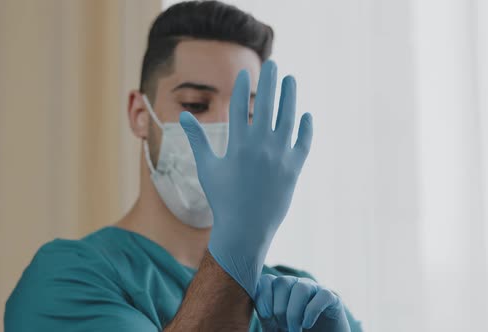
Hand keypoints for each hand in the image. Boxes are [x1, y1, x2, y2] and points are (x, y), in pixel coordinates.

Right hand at [179, 60, 312, 297]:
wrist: (246, 229)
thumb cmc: (222, 199)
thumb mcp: (207, 168)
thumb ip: (196, 140)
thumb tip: (182, 116)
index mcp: (238, 145)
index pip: (240, 107)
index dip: (242, 88)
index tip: (246, 73)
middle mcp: (261, 147)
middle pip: (267, 105)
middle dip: (270, 81)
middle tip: (273, 65)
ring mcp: (280, 157)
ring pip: (288, 119)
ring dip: (290, 97)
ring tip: (291, 80)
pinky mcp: (294, 169)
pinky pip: (303, 142)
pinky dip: (306, 128)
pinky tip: (305, 115)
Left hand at [255, 275, 350, 331]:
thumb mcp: (275, 328)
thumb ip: (265, 319)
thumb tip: (255, 318)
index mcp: (279, 290)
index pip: (266, 280)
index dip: (263, 296)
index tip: (265, 316)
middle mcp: (296, 285)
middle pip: (282, 282)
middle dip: (279, 308)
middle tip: (283, 327)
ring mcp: (315, 289)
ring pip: (301, 288)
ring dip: (294, 312)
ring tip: (295, 330)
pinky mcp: (332, 298)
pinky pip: (321, 296)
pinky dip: (311, 311)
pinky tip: (307, 325)